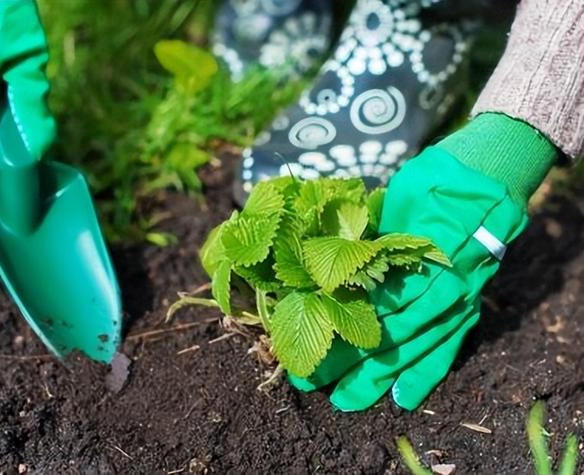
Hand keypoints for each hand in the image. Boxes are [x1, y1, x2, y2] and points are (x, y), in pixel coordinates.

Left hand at [288, 145, 528, 410]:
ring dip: (380, 377)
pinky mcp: (469, 308)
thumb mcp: (398, 195)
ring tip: (347, 401)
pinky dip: (427, 374)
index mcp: (418, 253)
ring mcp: (459, 300)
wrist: (492, 174)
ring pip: (414, 347)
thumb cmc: (436, 179)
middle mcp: (442, 283)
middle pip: (388, 330)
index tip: (302, 337)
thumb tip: (328, 260)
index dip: (338, 319)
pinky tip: (403, 398)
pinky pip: (448, 347)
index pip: (374, 295)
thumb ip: (372, 233)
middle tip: (310, 380)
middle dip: (348, 358)